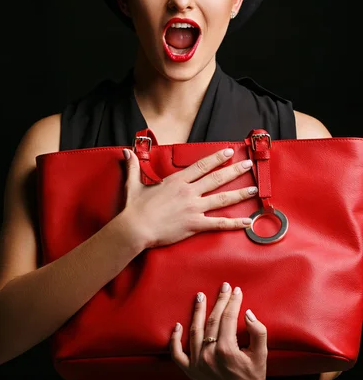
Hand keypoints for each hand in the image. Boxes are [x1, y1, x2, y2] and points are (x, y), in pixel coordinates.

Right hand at [122, 147, 255, 248]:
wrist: (135, 228)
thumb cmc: (134, 208)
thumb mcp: (134, 184)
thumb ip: (134, 167)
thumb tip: (126, 151)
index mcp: (176, 181)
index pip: (201, 166)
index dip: (217, 158)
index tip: (229, 152)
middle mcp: (189, 192)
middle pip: (216, 178)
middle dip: (234, 171)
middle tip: (248, 165)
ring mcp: (193, 208)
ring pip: (222, 199)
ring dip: (239, 193)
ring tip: (254, 189)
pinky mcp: (194, 225)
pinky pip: (218, 223)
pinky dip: (234, 223)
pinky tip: (247, 221)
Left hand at [170, 283, 275, 379]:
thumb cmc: (255, 373)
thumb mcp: (262, 353)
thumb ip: (258, 332)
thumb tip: (247, 312)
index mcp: (227, 351)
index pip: (228, 318)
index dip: (233, 302)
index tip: (236, 290)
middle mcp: (209, 356)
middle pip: (212, 321)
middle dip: (219, 301)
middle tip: (223, 287)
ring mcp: (198, 364)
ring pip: (194, 331)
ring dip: (197, 312)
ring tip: (200, 296)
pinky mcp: (191, 371)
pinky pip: (177, 354)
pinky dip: (174, 340)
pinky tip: (177, 325)